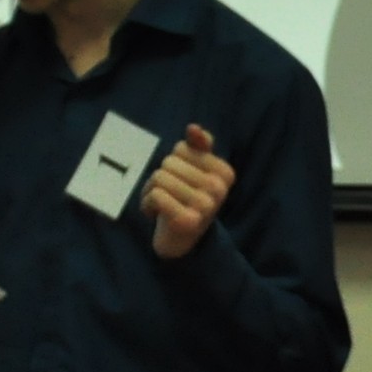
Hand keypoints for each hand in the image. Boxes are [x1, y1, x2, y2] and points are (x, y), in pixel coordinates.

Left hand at [143, 125, 234, 258]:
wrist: (182, 242)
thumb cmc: (186, 200)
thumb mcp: (196, 172)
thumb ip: (198, 147)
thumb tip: (193, 128)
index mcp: (225, 172)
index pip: (181, 148)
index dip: (173, 162)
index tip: (179, 181)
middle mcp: (219, 189)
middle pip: (169, 162)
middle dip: (160, 177)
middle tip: (167, 196)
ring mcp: (205, 206)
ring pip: (159, 177)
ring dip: (151, 191)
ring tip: (160, 204)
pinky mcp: (187, 221)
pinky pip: (155, 195)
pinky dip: (146, 203)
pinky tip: (153, 214)